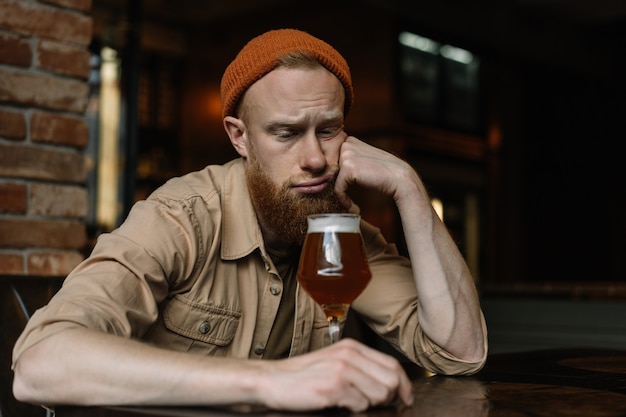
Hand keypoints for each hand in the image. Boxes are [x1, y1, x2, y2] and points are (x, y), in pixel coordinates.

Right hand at [261, 339, 413, 411]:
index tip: (404, 397)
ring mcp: (342, 370)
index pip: (392, 364)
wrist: (271, 380)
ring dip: (371, 404)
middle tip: (378, 405)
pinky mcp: (333, 387)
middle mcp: (349, 355)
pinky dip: (355, 409)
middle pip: (392, 380)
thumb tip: (390, 385)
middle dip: (390, 397)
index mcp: (352, 347)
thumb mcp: (334, 362)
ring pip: (381, 394)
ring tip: (354, 403)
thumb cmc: (302, 375)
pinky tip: (341, 405)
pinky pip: (362, 404)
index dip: (404, 384)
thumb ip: (360, 367)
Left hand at [334, 136, 423, 209]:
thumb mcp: (364, 160)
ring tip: (349, 201)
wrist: (399, 178)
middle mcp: (347, 144)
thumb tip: (332, 170)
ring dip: (340, 192)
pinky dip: (343, 199)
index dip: (337, 177)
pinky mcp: (348, 168)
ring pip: (332, 179)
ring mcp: (347, 154)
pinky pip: (338, 188)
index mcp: (350, 141)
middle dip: (335, 184)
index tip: (344, 189)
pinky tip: (351, 205)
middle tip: (345, 197)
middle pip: (331, 170)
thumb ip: (351, 159)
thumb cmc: (383, 173)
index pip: (333, 162)